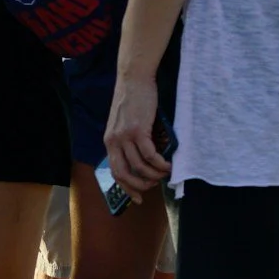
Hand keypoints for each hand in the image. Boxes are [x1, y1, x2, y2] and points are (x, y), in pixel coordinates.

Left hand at [102, 72, 171, 200]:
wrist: (134, 79)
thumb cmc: (133, 100)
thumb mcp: (125, 124)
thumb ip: (129, 142)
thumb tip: (143, 161)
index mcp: (109, 142)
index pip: (115, 172)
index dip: (127, 188)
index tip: (138, 198)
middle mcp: (113, 141)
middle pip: (123, 173)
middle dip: (139, 185)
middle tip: (154, 186)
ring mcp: (124, 136)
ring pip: (139, 166)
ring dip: (153, 174)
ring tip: (165, 174)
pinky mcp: (137, 130)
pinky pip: (149, 154)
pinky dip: (160, 163)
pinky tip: (168, 165)